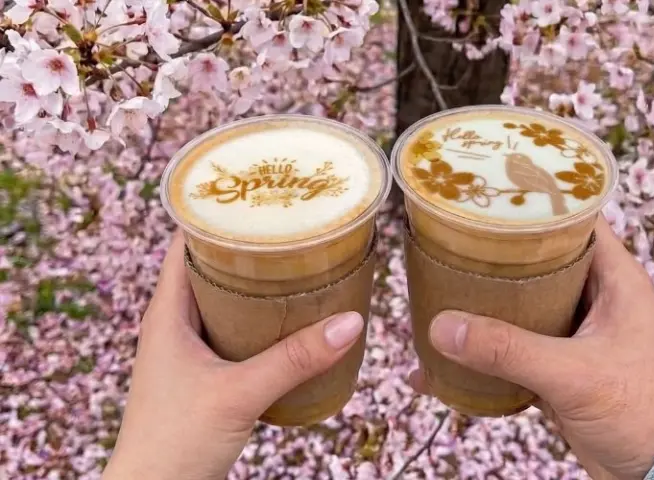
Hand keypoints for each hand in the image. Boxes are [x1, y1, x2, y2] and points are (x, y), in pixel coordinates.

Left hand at [102, 233, 364, 479]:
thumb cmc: (174, 441)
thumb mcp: (239, 393)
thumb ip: (295, 360)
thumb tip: (350, 323)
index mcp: (166, 313)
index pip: (186, 243)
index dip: (215, 213)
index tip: (257, 195)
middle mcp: (175, 324)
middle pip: (211, 267)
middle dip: (248, 246)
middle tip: (291, 225)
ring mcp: (190, 350)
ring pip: (226, 302)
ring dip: (257, 285)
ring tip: (300, 264)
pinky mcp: (207, 374)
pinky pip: (236, 333)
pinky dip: (261, 320)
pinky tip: (292, 320)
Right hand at [409, 217, 653, 479]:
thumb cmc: (643, 411)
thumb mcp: (574, 373)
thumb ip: (509, 350)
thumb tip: (444, 327)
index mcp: (614, 279)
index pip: (574, 221)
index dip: (535, 205)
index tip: (490, 198)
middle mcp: (594, 298)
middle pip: (538, 262)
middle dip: (497, 257)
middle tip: (453, 243)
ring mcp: (575, 334)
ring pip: (524, 306)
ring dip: (488, 306)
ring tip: (443, 292)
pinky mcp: (559, 367)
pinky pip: (517, 347)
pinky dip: (488, 349)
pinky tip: (453, 352)